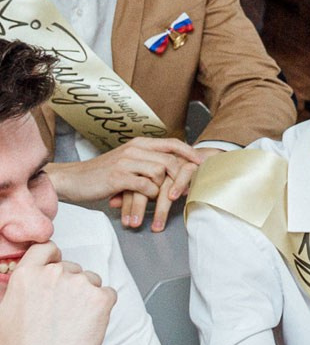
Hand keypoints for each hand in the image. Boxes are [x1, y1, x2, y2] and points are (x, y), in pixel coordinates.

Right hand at [0, 242, 115, 344]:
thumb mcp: (7, 307)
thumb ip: (25, 285)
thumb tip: (36, 278)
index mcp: (27, 274)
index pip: (47, 248)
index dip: (53, 260)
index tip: (56, 272)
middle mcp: (55, 273)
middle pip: (73, 268)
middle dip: (70, 285)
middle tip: (61, 312)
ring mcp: (80, 284)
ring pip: (92, 280)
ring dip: (86, 296)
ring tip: (71, 322)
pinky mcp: (102, 299)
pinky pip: (108, 295)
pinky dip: (102, 308)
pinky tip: (85, 325)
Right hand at [47, 137, 203, 230]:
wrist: (71, 179)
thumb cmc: (101, 174)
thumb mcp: (127, 162)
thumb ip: (147, 162)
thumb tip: (173, 171)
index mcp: (139, 144)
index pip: (172, 143)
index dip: (189, 153)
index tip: (202, 163)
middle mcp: (134, 149)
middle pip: (170, 159)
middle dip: (181, 176)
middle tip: (185, 190)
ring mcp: (126, 161)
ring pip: (159, 173)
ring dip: (162, 189)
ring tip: (158, 201)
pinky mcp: (118, 176)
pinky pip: (145, 185)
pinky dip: (149, 195)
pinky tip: (144, 200)